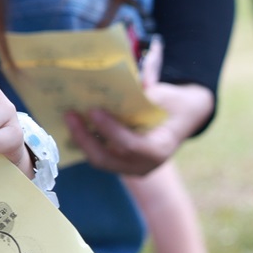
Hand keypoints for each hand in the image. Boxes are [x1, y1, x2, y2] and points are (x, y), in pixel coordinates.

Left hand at [62, 81, 214, 176]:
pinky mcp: (121, 164)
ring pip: (99, 159)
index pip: (130, 145)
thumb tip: (110, 84)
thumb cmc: (174, 104)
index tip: (93, 111)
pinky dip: (85, 142)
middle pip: (106, 158)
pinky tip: (74, 125)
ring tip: (69, 118)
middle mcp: (145, 165)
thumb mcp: (163, 95)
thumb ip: (140, 94)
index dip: (110, 130)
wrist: (183, 117)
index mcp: (159, 149)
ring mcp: (131, 168)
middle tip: (70, 115)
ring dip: (80, 140)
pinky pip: (99, 155)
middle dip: (85, 138)